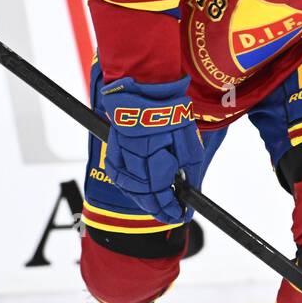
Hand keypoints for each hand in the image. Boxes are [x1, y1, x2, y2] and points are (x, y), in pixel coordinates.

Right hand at [101, 76, 206, 222]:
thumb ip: (189, 173)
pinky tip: (139, 189)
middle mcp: (133, 160)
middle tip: (171, 214)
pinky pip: (118, 174)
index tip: (181, 215)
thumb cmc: (173, 113)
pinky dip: (129, 185)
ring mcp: (119, 154)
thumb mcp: (190, 145)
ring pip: (129, 188)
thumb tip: (189, 195)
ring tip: (158, 204)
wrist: (148, 87)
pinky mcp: (112, 147)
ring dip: (143, 200)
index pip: (161, 195)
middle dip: (158, 208)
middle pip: (143, 195)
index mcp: (154, 158)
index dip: (171, 209)